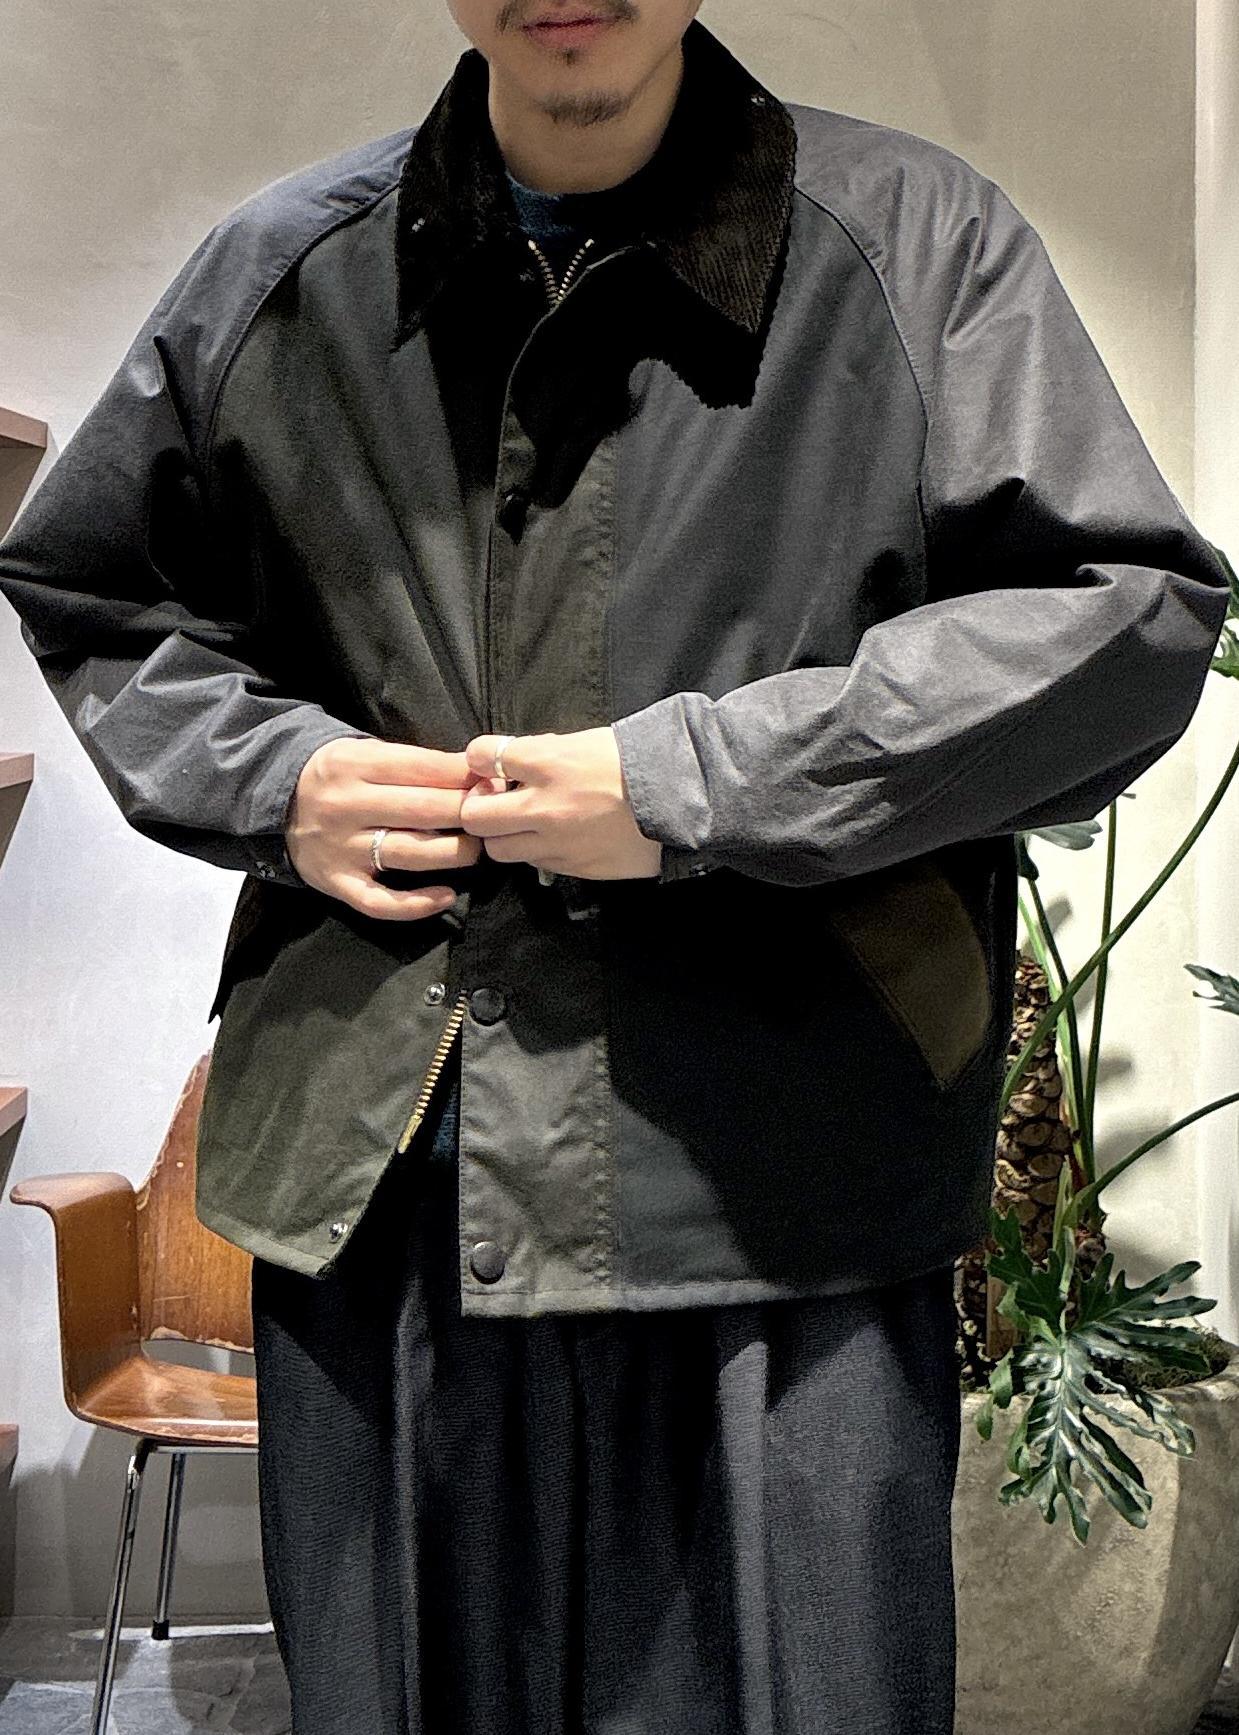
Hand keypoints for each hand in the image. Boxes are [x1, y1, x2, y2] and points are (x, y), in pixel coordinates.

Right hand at [285, 736, 503, 919]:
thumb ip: (413, 764)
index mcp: (356, 766)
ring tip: (476, 848)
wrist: (272, 800)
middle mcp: (347, 806)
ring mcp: (342, 848)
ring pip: (410, 853)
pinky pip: (381, 902)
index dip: (465, 776)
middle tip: (495, 815)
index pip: (422, 768)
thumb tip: (476, 775)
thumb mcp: (365, 754)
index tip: (494, 781)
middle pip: (423, 810)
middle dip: (468, 811)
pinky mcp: (337, 883)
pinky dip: (416, 904)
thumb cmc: (336, 775)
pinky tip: (446, 896)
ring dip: (454, 852)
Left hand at [459, 726, 663, 879]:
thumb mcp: (586, 742)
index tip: (488, 761)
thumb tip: (512, 760)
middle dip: (478, 807)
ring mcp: (556, 842)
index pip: (483, 756)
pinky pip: (534, 862)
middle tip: (495, 800)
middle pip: (476, 816)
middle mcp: (544, 806)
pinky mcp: (572, 867)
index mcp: (548, 763)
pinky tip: (555, 836)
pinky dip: (535, 850)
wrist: (682, 804)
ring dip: (503, 835)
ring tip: (523, 823)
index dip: (480, 757)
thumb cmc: (637, 763)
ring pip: (498, 849)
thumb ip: (543, 752)